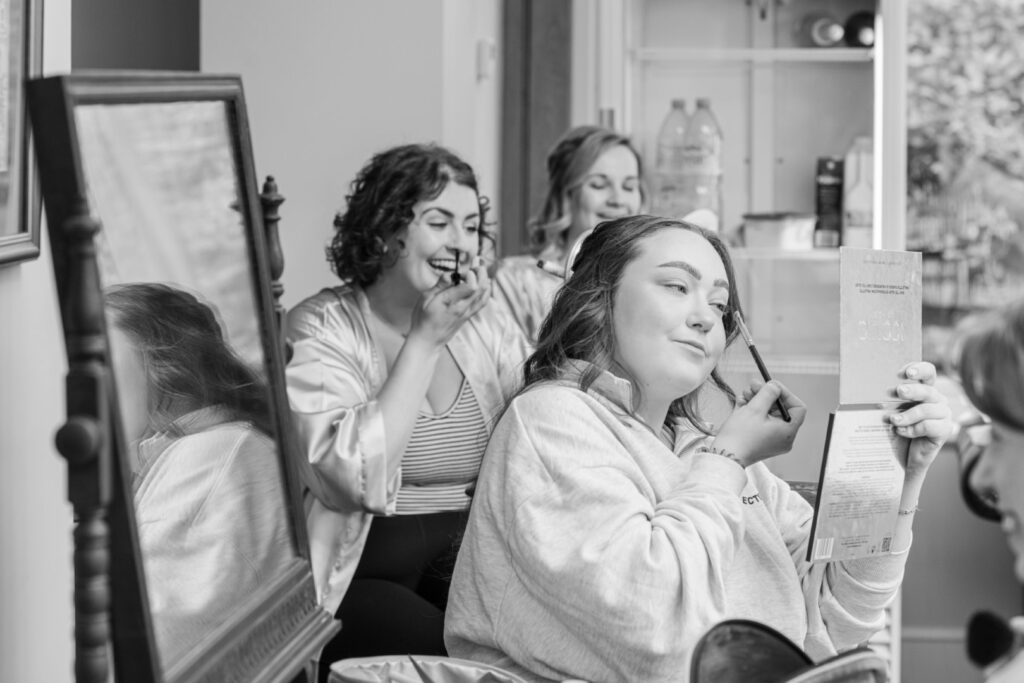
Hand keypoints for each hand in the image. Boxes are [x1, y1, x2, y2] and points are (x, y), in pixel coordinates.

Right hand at [409, 256, 490, 345]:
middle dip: (481, 273)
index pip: (470, 286)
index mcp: (449, 302)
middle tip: (475, 265)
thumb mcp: (425, 299)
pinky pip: (482, 303)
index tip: (462, 271)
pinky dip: (486, 291)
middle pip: (481, 288)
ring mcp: (467, 312)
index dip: (470, 274)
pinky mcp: (469, 316)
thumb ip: (439, 286)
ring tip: (480, 270)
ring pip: (484, 295)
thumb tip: (450, 274)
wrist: (428, 341)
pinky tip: (485, 284)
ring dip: (485, 280)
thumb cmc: (423, 319)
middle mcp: (462, 308)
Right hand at [714, 380, 806, 466]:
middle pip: (780, 409)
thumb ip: (768, 393)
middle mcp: (783, 438)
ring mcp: (772, 440)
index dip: (785, 393)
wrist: (724, 457)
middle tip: (752, 385)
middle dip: (766, 395)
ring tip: (744, 394)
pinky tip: (742, 403)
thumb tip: (775, 386)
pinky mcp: (761, 441)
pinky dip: (753, 411)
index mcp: (787, 432)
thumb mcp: (755, 408)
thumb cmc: (739, 436)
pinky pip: (761, 422)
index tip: (771, 386)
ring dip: (757, 401)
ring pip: (769, 414)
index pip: (797, 407)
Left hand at [887, 361, 953, 480]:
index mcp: (925, 390)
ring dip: (907, 415)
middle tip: (898, 392)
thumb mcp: (891, 411)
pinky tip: (901, 432)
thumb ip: (890, 399)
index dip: (919, 369)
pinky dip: (913, 429)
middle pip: (928, 390)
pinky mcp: (945, 430)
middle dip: (912, 390)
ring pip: (927, 409)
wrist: (902, 456)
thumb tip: (879, 389)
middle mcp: (937, 399)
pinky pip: (929, 426)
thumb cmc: (895, 429)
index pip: (928, 372)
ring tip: (893, 420)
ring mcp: (943, 415)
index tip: (904, 373)